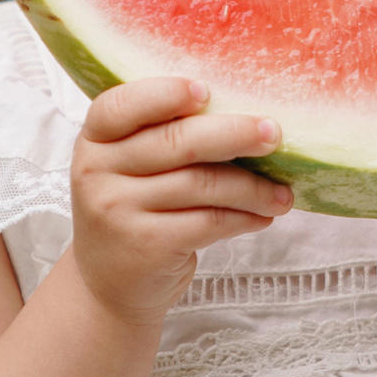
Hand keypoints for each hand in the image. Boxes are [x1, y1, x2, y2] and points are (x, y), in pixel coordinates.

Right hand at [71, 78, 289, 324]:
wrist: (107, 287)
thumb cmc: (132, 213)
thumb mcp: (127, 169)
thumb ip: (160, 137)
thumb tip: (245, 114)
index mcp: (94, 140)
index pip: (120, 105)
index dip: (165, 94)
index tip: (207, 90)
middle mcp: (96, 172)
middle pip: (176, 142)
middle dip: (234, 134)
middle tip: (274, 134)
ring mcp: (118, 210)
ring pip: (201, 184)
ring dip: (251, 187)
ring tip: (282, 193)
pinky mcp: (147, 245)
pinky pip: (209, 221)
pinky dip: (243, 217)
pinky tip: (262, 216)